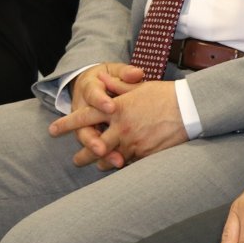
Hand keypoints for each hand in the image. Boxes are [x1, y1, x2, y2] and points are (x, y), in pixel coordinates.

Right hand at [48, 63, 134, 161]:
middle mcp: (83, 109)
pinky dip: (108, 156)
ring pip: (90, 141)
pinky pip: (98, 146)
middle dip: (92, 140)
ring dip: (101, 153)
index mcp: (89, 89)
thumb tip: (136, 73)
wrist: (92, 83)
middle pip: (83, 127)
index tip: (111, 107)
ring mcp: (86, 124)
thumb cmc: (108, 76)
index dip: (100, 101)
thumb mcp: (114, 70)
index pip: (92, 95)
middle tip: (102, 149)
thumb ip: (125, 73)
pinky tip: (122, 163)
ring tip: (116, 162)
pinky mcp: (93, 133)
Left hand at [54, 71, 186, 168]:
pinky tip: (121, 163)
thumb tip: (100, 77)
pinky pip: (128, 162)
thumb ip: (116, 85)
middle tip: (75, 161)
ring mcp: (133, 142)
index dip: (67, 124)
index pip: (85, 117)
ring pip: (109, 159)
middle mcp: (121, 127)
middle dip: (82, 156)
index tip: (52, 130)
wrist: (191, 109)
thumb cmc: (166, 95)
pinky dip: (123, 163)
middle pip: (93, 146)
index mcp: (117, 108)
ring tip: (99, 165)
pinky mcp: (145, 153)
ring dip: (102, 163)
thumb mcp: (139, 87)